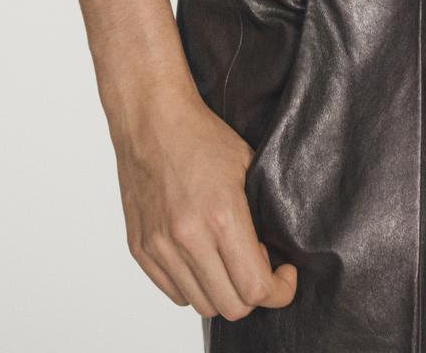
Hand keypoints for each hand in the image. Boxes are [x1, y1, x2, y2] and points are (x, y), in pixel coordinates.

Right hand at [111, 84, 298, 321]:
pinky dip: (194, 285)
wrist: (151, 118)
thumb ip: (262, 215)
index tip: (285, 275)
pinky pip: (175, 293)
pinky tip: (204, 257)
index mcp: (222, 216)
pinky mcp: (140, 249)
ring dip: (224, 292)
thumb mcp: (248, 166)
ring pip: (203, 305)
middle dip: (255, 295)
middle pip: (232, 306)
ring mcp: (160, 246)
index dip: (280, 290)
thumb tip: (276, 254)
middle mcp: (188, 238)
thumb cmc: (202, 136)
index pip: (257, 288)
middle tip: (259, 267)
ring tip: (230, 260)